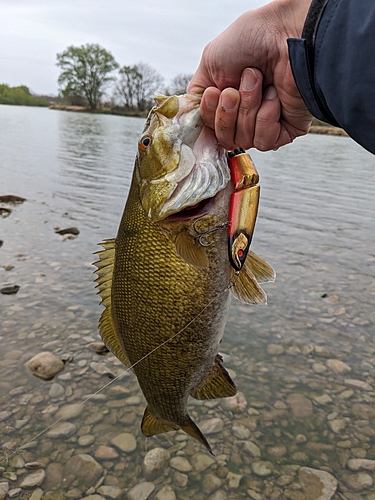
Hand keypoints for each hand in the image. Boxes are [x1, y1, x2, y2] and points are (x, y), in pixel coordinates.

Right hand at [188, 0, 312, 150]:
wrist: (286, 34)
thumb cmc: (253, 39)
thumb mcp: (210, 62)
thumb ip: (197, 94)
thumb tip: (192, 120)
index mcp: (227, 102)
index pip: (209, 128)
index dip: (209, 116)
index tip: (213, 93)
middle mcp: (245, 115)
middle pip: (224, 138)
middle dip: (228, 113)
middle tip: (235, 89)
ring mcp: (265, 124)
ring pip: (244, 140)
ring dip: (248, 108)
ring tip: (260, 82)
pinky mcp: (286, 130)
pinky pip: (264, 140)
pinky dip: (266, 116)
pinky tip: (274, 96)